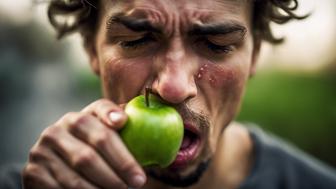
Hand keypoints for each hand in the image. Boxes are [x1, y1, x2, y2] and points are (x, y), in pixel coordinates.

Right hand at [23, 99, 146, 188]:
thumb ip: (126, 136)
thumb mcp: (108, 142)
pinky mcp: (33, 172)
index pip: (98, 109)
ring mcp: (43, 149)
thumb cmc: (95, 155)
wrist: (57, 171)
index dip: (110, 114)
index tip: (122, 122)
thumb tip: (165, 143)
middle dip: (119, 165)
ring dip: (105, 185)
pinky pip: (63, 187)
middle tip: (138, 181)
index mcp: (82, 116)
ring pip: (79, 171)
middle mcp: (60, 128)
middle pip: (93, 146)